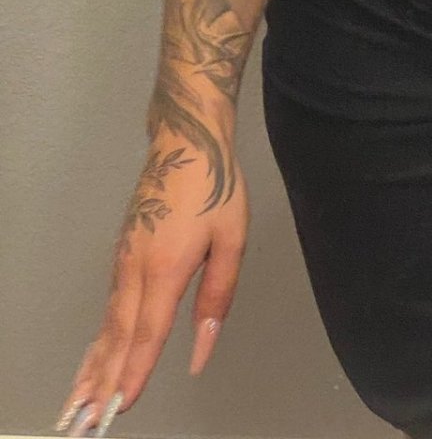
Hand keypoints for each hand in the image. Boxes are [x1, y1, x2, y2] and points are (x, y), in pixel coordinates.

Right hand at [54, 133, 248, 434]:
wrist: (185, 142)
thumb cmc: (215, 189)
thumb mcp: (232, 240)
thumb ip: (216, 298)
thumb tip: (200, 352)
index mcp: (165, 267)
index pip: (146, 333)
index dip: (132, 374)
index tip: (118, 408)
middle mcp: (135, 267)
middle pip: (116, 336)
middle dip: (99, 382)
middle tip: (82, 422)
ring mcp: (123, 260)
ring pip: (107, 323)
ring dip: (92, 365)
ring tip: (77, 403)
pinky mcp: (122, 253)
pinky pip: (109, 305)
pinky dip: (99, 338)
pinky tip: (96, 357)